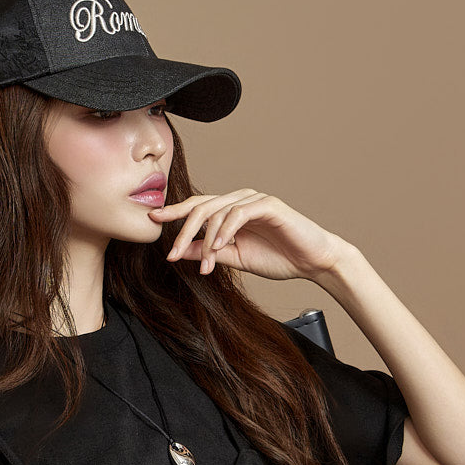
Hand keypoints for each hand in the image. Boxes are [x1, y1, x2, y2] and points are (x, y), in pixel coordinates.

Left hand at [149, 189, 350, 282]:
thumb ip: (210, 252)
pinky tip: (220, 247)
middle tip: (172, 254)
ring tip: (205, 263)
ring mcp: (254, 200)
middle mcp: (239, 200)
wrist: (312, 261)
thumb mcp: (235, 258)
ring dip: (207, 240)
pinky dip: (226, 230)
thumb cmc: (277, 257)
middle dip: (183, 232)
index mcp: (229, 211)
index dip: (174, 213)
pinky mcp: (268, 205)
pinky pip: (239, 213)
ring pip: (218, 212)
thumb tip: (182, 252)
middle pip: (201, 207)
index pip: (196, 207)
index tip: (152, 221)